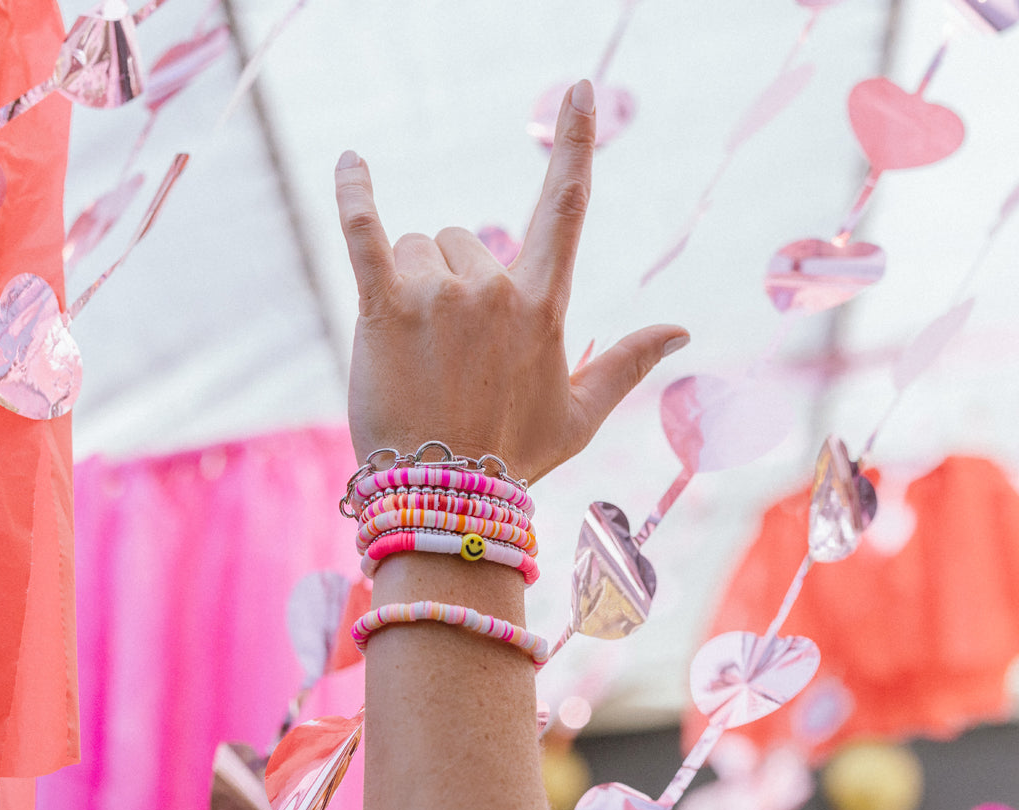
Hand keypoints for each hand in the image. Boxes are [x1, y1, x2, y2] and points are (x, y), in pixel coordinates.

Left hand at [334, 78, 688, 483]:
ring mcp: (440, 295)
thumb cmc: (513, 456)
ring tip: (415, 353)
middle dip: (454, 283)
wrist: (445, 494)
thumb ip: (630, 363)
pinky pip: (364, 230)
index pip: (564, 208)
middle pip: (466, 240)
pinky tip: (350, 162)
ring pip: (417, 249)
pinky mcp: (385, 306)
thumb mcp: (581, 414)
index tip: (576, 91)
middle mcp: (494, 288)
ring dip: (412, 286)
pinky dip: (353, 193)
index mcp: (541, 306)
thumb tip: (683, 330)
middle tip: (448, 354)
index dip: (573, 144)